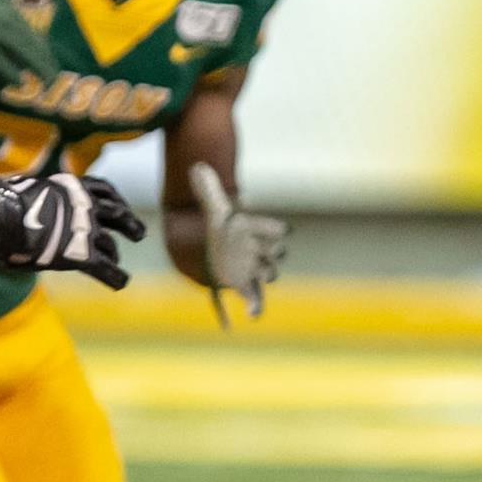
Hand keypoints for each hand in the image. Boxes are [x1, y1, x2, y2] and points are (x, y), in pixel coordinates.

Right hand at [0, 173, 145, 288]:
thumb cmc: (1, 203)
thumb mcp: (27, 190)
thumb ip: (39, 200)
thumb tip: (26, 207)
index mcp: (73, 188)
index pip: (103, 190)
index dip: (115, 200)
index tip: (120, 206)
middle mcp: (86, 206)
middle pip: (116, 214)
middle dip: (129, 224)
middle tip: (139, 234)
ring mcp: (86, 229)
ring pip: (109, 244)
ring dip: (115, 253)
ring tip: (118, 260)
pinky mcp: (81, 252)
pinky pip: (105, 267)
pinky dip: (115, 277)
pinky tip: (121, 284)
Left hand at [188, 161, 287, 327]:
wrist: (219, 243)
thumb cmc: (222, 224)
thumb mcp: (214, 207)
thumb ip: (207, 189)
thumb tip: (197, 166)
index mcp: (259, 230)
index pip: (276, 230)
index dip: (279, 231)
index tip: (285, 232)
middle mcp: (262, 250)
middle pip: (276, 252)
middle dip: (274, 252)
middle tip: (272, 253)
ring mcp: (255, 268)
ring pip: (268, 273)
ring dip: (267, 275)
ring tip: (263, 279)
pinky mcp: (245, 285)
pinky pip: (254, 298)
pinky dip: (255, 307)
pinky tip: (249, 315)